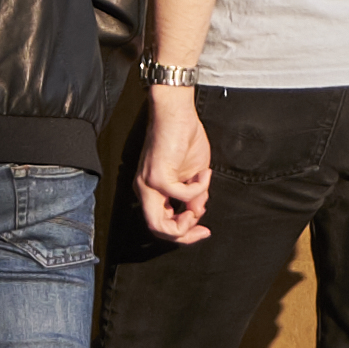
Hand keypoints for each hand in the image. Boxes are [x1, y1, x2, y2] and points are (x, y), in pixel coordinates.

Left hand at [134, 91, 213, 245]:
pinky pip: (182, 195)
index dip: (183, 233)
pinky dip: (198, 190)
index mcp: (151, 190)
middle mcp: (144, 189)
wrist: (176, 112)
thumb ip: (194, 196)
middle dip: (183, 235)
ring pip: (158, 224)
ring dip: (186, 222)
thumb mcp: (193, 174)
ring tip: (200, 203)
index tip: (203, 229)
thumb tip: (197, 212)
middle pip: (156, 230)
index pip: (161, 224)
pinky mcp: (157, 175)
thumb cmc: (183, 137)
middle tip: (202, 230)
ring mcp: (148, 184)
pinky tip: (204, 175)